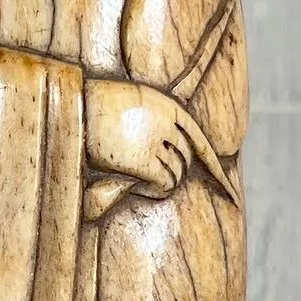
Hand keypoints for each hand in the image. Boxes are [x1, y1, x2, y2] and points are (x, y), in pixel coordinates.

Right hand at [84, 80, 229, 200]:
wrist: (67, 106)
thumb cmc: (92, 109)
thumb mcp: (130, 108)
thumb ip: (155, 127)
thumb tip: (174, 160)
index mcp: (168, 106)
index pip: (201, 142)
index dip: (218, 171)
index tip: (233, 195)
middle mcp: (168, 121)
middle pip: (187, 163)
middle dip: (173, 175)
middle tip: (146, 179)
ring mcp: (157, 139)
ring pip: (176, 176)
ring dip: (160, 183)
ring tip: (135, 178)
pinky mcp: (144, 157)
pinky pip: (163, 184)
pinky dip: (153, 190)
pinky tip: (134, 184)